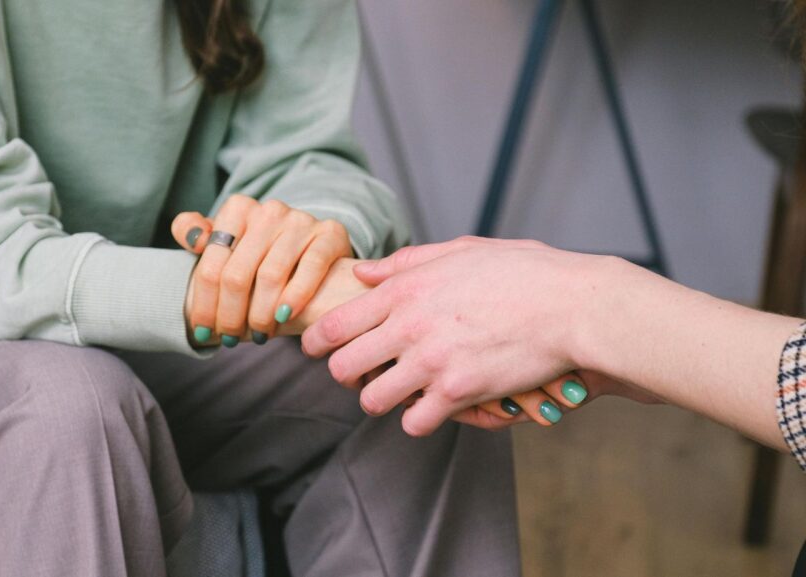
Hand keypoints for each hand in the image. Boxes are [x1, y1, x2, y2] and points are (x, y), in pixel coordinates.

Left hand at [172, 195, 352, 345]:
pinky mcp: (329, 233)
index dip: (204, 304)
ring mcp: (301, 221)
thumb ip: (196, 233)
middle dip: (230, 316)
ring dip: (261, 315)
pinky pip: (311, 267)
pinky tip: (284, 317)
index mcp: (238, 209)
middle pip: (237, 275)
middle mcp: (269, 211)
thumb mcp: (226, 242)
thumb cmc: (260, 254)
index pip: (211, 265)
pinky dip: (295, 296)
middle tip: (230, 340)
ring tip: (258, 335)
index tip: (202, 331)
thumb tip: (192, 237)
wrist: (312, 249)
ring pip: (270, 276)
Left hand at [302, 236, 657, 435]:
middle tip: (361, 374)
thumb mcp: (461, 251)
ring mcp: (431, 362)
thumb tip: (363, 271)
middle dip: (346, 375)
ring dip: (381, 399)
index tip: (316, 348)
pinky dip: (419, 419)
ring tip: (398, 392)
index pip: (335, 323)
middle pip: (342, 367)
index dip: (316, 341)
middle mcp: (409, 326)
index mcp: (405, 289)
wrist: (573, 306)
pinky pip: (414, 422)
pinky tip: (432, 407)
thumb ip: (406, 262)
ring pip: (372, 400)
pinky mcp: (458, 392)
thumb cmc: (523, 273)